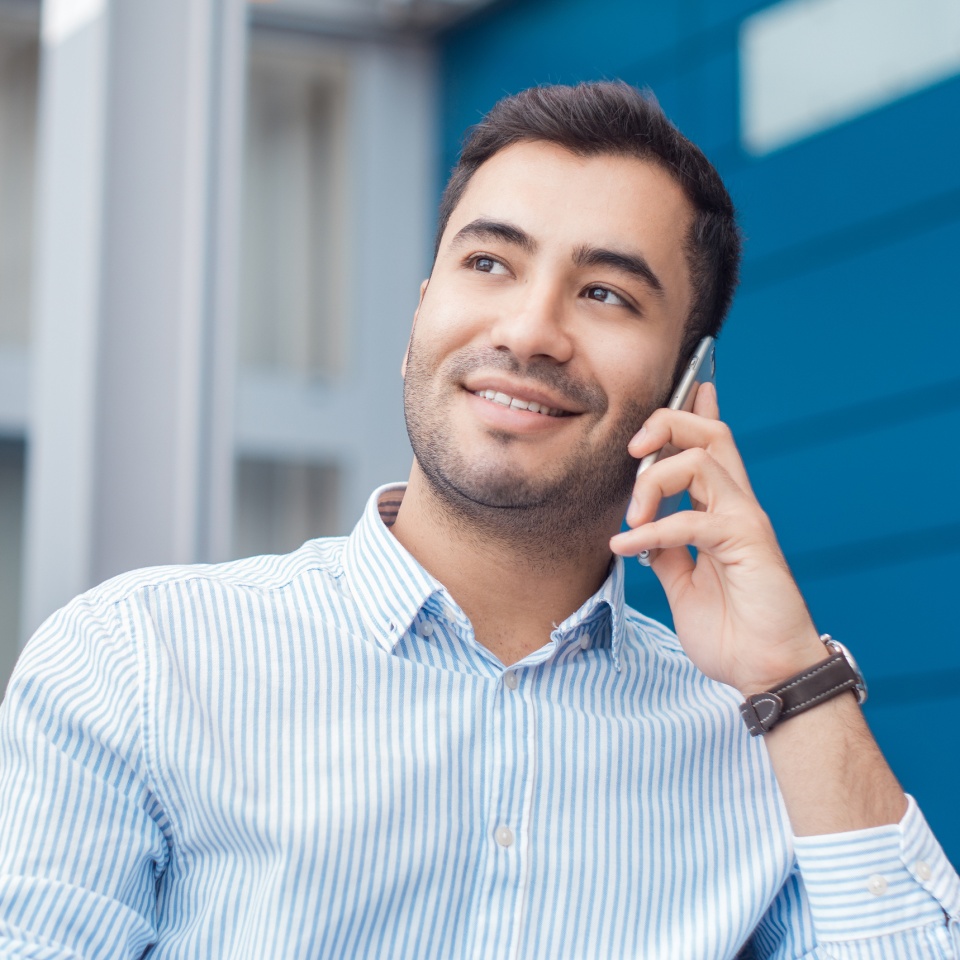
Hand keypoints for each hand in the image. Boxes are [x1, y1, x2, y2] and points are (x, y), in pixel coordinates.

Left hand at [610, 383, 825, 695]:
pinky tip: (629, 546)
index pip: (713, 447)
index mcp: (725, 512)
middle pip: (711, 435)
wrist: (765, 672)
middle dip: (668, 424)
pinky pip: (691, 520)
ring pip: (701, 460)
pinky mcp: (747, 543)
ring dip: (652, 482)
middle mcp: (739, 506)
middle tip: (633, 450)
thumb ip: (665, 551)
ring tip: (630, 521)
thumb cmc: (731, 631)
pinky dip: (651, 530)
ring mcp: (746, 521)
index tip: (685, 387)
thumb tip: (641, 531)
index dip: (696, 412)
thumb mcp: (682, 583)